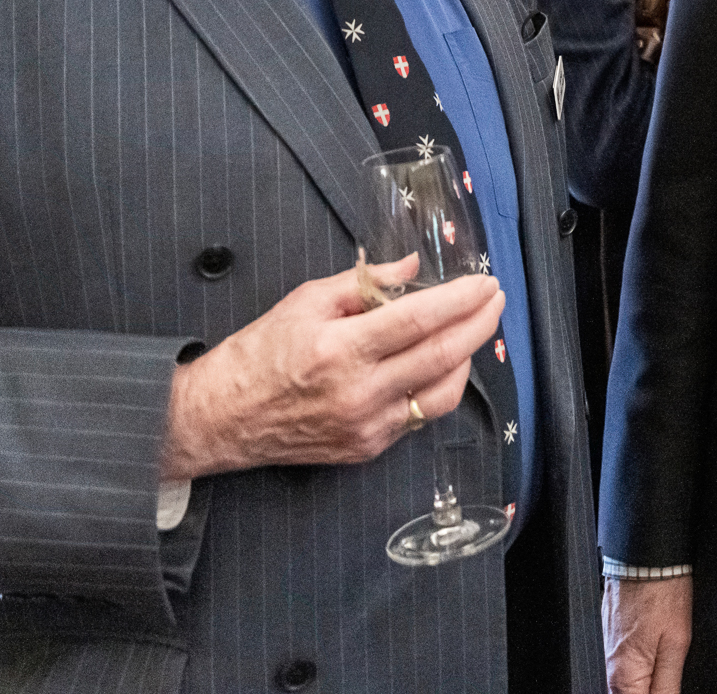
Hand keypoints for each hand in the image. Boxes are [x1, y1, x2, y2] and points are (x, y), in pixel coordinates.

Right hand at [160, 256, 502, 480]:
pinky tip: (441, 364)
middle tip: (495, 300)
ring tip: (473, 330)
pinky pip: (419, 417)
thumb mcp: (305, 301)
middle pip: (443, 356)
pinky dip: (438, 387)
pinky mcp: (367, 448)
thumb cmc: (258, 354)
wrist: (221, 417)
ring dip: (467, 359)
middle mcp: (359, 392)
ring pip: (442, 394)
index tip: (486, 282)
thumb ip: (365, 282)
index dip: (461, 299)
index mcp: (340, 349)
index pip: (420, 319)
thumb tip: (414, 267)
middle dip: (480, 324)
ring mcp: (367, 426)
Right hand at [604, 575, 691, 693]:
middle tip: (670, 667)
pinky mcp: (610, 638)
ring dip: (649, 681)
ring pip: (630, 684)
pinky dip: (642, 666)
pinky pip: (625, 666)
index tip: (670, 687)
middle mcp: (610, 668)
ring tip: (666, 656)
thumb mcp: (676, 644)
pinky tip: (657, 650)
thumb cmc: (661, 592)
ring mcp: (607, 652)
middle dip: (654, 690)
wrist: (645, 556)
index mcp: (624, 677)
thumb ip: (668, 686)